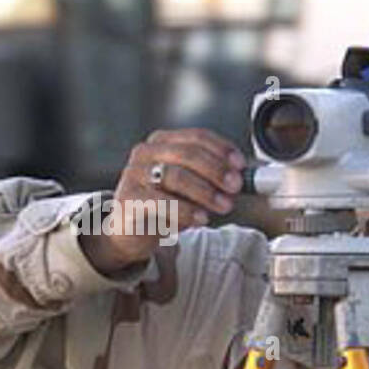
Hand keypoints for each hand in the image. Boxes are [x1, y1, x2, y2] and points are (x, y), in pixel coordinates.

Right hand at [80, 129, 245, 274]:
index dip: (222, 149)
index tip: (240, 166)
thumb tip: (240, 178)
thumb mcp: (187, 187)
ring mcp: (134, 175)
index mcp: (161, 142)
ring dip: (206, 192)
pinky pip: (161, 202)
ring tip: (223, 206)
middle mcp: (145, 153)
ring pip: (175, 176)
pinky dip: (186, 211)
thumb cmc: (162, 205)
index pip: (196, 136)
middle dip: (216, 170)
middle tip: (235, 187)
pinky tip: (201, 219)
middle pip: (187, 153)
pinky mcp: (128, 199)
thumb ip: (209, 178)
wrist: (129, 231)